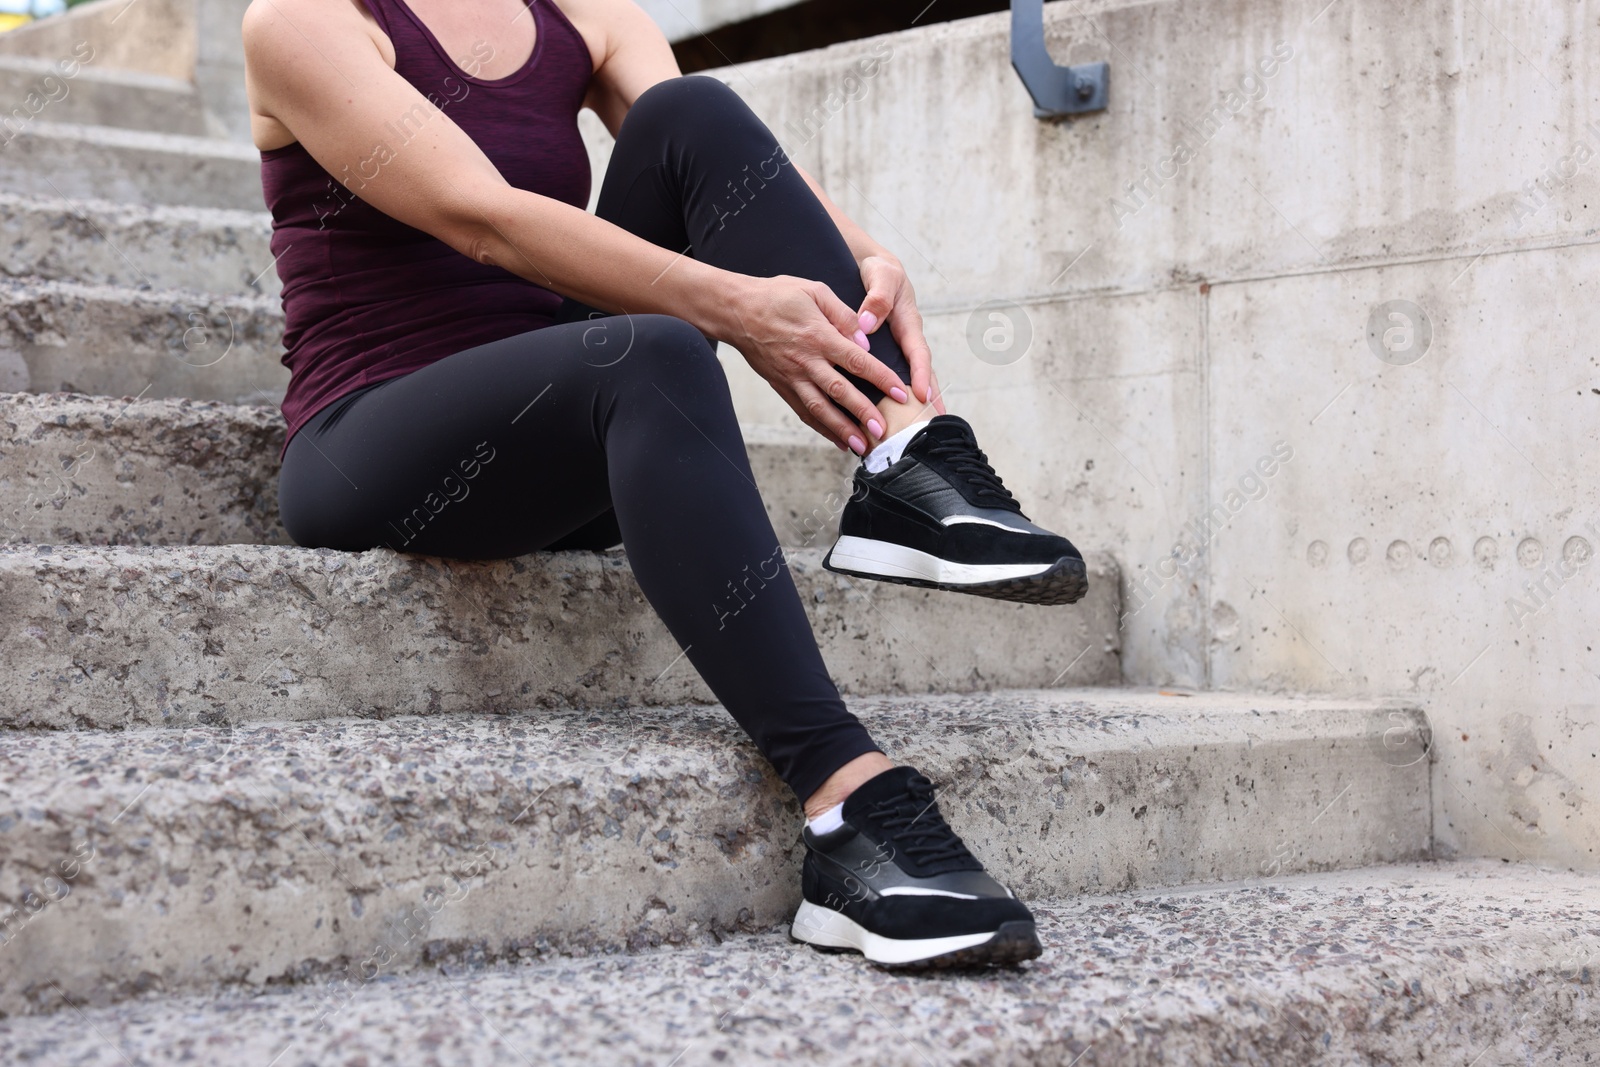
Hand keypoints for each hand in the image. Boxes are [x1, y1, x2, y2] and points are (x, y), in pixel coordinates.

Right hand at [724, 274, 910, 452]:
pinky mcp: (782, 386)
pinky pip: (804, 412)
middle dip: (863, 413)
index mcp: (818, 336)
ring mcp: (792, 377)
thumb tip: (865, 339)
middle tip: (884, 430)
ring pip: (821, 409)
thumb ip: (843, 315)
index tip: (900, 392)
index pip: (857, 361)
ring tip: (863, 446)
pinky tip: (839, 441)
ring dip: (842, 429)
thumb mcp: (814, 291)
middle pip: (840, 392)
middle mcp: (806, 361)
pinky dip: (822, 429)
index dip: (881, 378)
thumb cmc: (777, 296)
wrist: (736, 311)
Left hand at [856, 254, 944, 413]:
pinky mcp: (889, 354)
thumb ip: (876, 298)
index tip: (923, 396)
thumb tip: (867, 324)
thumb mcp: (880, 276)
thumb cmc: (878, 270)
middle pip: (923, 374)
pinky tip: (891, 416)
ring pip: (910, 379)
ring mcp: (900, 349)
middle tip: (934, 425)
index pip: (918, 353)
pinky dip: (896, 396)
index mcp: (909, 324)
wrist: (872, 267)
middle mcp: (907, 340)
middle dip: (930, 399)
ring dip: (916, 403)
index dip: (921, 375)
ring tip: (917, 430)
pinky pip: (895, 376)